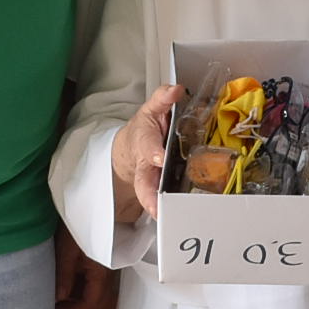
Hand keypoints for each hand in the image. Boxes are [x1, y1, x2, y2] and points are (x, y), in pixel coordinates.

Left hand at [54, 229, 99, 308]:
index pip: (91, 304)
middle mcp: (106, 272)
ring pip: (91, 287)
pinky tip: (64, 272)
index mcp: (100, 273)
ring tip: (56, 286)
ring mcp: (103, 265)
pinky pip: (90, 275)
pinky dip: (77, 279)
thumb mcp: (67, 251)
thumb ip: (64, 277)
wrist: (94, 204)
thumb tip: (59, 298)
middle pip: (93, 298)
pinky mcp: (99, 257)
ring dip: (75, 291)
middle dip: (74, 303)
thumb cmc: (81, 223)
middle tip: (55, 301)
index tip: (56, 308)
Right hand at [110, 84, 184, 223]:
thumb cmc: (145, 129)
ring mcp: (149, 179)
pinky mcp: (156, 188)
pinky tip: (175, 219)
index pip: (148, 146)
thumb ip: (162, 99)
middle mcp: (145, 164)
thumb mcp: (151, 109)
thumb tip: (176, 89)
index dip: (153, 152)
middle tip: (156, 207)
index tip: (158, 157)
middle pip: (143, 181)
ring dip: (154, 207)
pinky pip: (157, 201)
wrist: (132, 147)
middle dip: (149, 193)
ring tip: (163, 218)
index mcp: (145, 141)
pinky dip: (162, 211)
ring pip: (148, 195)